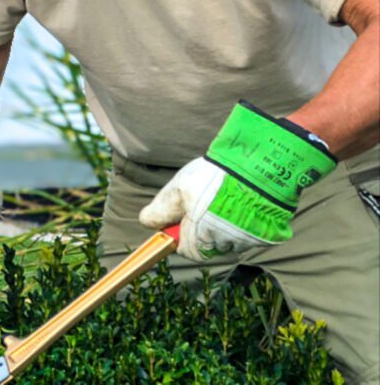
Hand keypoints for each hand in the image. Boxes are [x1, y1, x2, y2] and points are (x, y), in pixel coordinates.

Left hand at [140, 101, 336, 261]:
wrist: (260, 165)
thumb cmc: (214, 178)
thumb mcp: (178, 189)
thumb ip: (161, 209)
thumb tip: (146, 223)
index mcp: (203, 239)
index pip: (187, 250)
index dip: (182, 232)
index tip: (183, 214)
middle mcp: (228, 246)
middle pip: (210, 243)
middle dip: (203, 225)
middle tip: (205, 199)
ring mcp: (250, 240)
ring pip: (231, 238)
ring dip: (225, 223)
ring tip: (225, 196)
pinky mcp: (270, 233)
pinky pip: (252, 231)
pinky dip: (246, 219)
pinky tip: (243, 199)